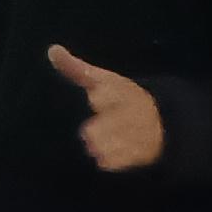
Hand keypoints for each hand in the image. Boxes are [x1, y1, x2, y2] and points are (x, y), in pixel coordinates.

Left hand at [50, 46, 164, 171]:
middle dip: (94, 129)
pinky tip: (116, 147)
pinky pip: (106, 162)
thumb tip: (52, 49)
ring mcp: (135, 137)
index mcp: (123, 92)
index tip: (100, 98)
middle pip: (92, 131)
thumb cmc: (120, 98)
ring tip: (110, 135)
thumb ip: (75, 68)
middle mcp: (131, 115)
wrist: (160, 122)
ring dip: (98, 144)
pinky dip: (107, 158)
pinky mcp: (136, 156)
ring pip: (97, 147)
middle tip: (105, 122)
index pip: (101, 98)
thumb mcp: (102, 79)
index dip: (98, 100)